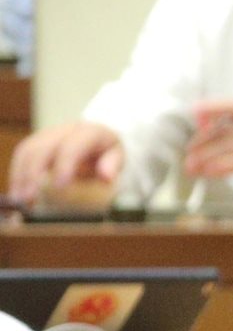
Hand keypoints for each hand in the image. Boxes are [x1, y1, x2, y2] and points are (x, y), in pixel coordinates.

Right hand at [8, 120, 123, 206]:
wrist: (97, 134)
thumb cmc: (107, 149)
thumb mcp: (118, 155)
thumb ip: (113, 165)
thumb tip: (107, 177)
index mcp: (89, 133)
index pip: (73, 146)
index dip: (64, 164)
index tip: (60, 186)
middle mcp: (65, 131)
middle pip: (42, 148)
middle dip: (34, 173)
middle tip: (30, 198)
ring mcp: (48, 135)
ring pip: (27, 151)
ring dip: (20, 176)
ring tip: (20, 199)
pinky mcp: (37, 142)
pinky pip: (22, 155)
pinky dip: (17, 174)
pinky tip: (17, 192)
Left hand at [183, 100, 232, 185]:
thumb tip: (204, 127)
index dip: (216, 106)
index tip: (195, 111)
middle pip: (229, 129)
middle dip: (203, 141)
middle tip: (189, 156)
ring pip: (229, 144)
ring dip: (205, 157)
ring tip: (193, 168)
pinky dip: (219, 165)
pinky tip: (209, 172)